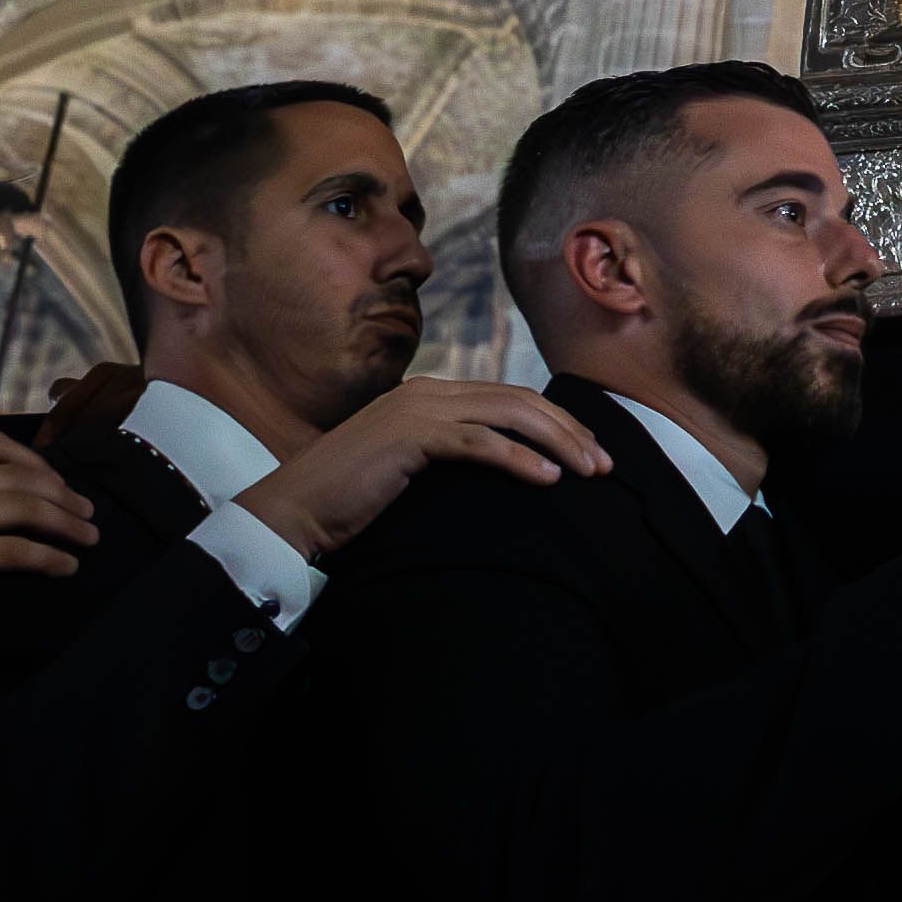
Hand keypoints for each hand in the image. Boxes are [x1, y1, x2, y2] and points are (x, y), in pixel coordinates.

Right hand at [0, 430, 92, 707]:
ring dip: (64, 523)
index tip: (56, 485)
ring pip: (20, 508)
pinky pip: (8, 552)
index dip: (35, 463)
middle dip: (62, 493)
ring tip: (88, 540)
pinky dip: (45, 557)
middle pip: (16, 475)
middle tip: (86, 514)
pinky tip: (64, 568)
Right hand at [236, 378, 607, 561]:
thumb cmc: (352, 499)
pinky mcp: (410, 436)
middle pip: (520, 401)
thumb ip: (450, 456)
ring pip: (509, 415)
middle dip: (570, 430)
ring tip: (590, 471)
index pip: (511, 398)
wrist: (294, 509)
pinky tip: (548, 478)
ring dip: (558, 442)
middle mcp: (430, 391)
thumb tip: (504, 468)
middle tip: (606, 464)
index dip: (558, 423)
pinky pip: (479, 443)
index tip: (591, 453)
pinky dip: (519, 458)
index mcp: (432, 395)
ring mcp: (420, 409)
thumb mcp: (411, 469)